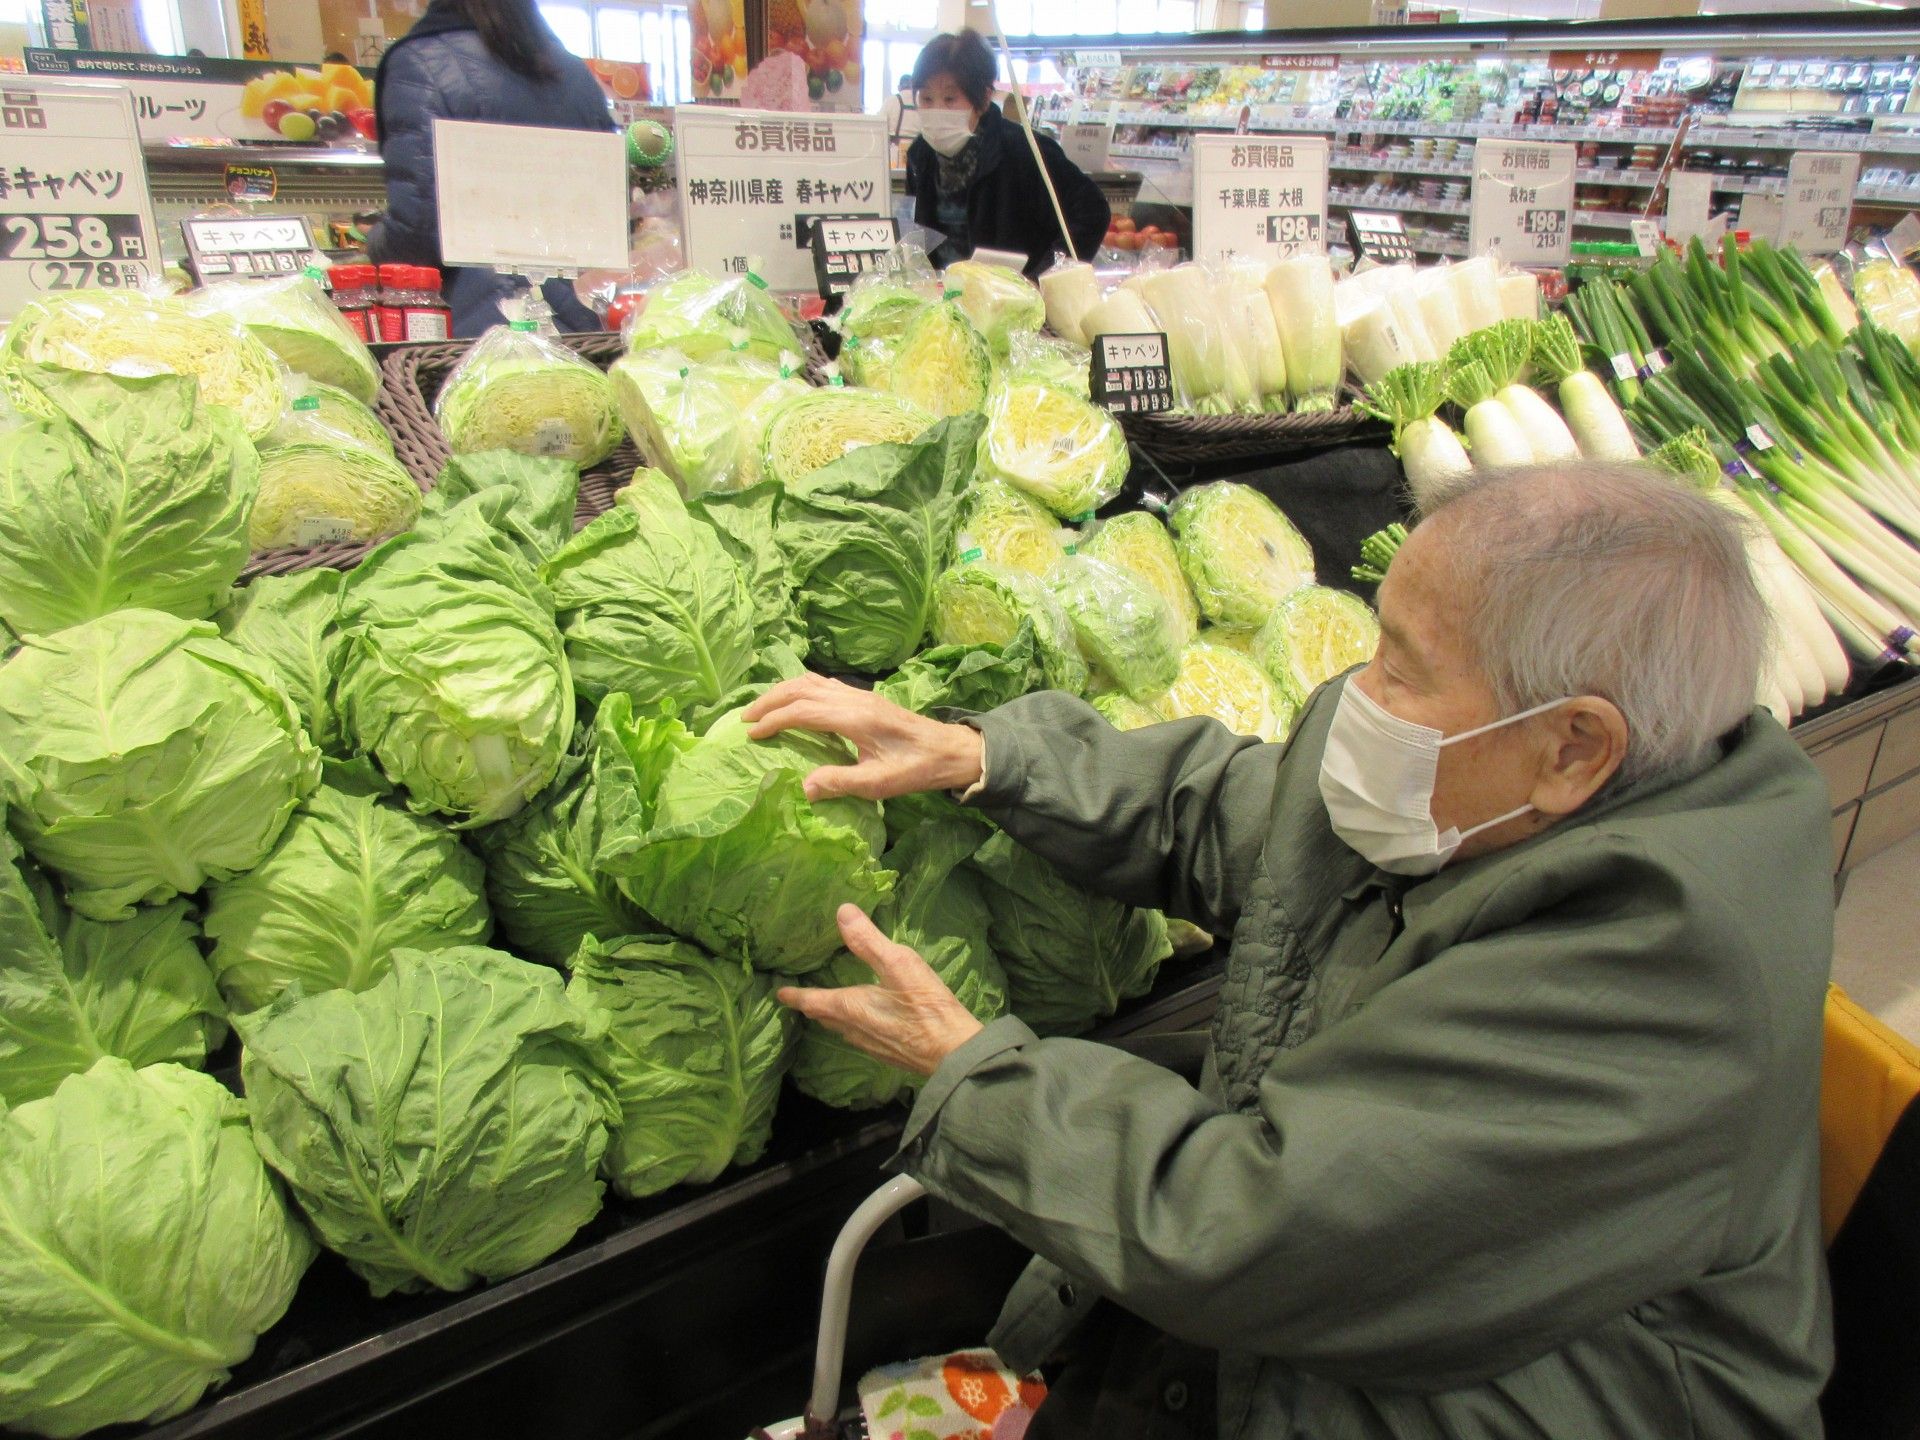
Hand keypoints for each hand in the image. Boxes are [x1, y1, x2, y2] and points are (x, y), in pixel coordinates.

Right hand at [743, 673, 984, 802]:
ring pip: (812, 681)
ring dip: (783, 691)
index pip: (803, 710)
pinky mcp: (864, 698)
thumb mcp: (879, 783)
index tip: (751, 734)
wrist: (949, 750)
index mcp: (855, 718)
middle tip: (745, 718)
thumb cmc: (916, 769)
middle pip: (801, 687)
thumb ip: (840, 783)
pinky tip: (794, 703)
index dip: (773, 720)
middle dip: (769, 700)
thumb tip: (803, 788)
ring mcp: (860, 695)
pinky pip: (824, 684)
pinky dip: (801, 689)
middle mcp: (854, 699)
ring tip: (762, 709)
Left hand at [778, 905, 984, 1077]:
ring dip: (830, 1018)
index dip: (795, 995)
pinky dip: (850, 1026)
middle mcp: (854, 1029)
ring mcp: (870, 1045)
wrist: (952, 1053)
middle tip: (801, 999)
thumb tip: (842, 912)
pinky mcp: (888, 1054)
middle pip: (825, 1017)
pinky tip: (863, 1024)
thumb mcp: (899, 964)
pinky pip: (859, 1038)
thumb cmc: (925, 1007)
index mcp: (850, 1007)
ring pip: (841, 1030)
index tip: (780, 993)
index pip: (813, 1000)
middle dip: (811, 1007)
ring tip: (827, 1008)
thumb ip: (868, 940)